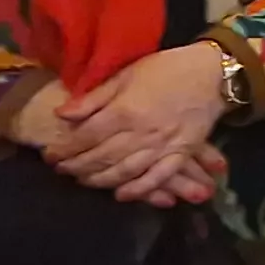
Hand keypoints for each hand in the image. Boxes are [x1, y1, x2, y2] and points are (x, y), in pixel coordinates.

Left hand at [44, 44, 233, 204]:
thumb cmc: (166, 69)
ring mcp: (162, 146)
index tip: (51, 155)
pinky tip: (122, 195)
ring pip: (125, 171)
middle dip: (77, 166)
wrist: (213, 74)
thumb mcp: (126, 75)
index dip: (66, 148)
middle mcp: (141, 133)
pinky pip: (158, 177)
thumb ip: (94, 98)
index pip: (86, 136)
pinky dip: (139, 189)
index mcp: (125, 111)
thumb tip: (61, 115)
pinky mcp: (181, 153)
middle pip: (102, 157)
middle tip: (62, 170)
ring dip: (101, 180)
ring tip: (84, 181)